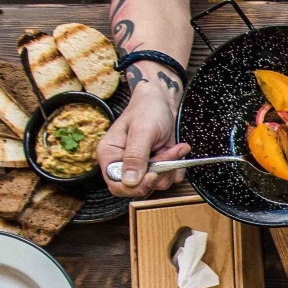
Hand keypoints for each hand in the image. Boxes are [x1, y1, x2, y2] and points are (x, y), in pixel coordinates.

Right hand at [97, 83, 188, 197]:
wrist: (163, 101)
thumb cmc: (148, 109)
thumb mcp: (142, 131)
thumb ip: (135, 156)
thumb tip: (129, 182)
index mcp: (109, 155)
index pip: (116, 185)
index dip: (135, 186)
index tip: (152, 174)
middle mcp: (123, 163)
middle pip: (140, 187)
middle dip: (158, 173)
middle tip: (168, 154)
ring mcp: (141, 166)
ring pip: (157, 184)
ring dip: (170, 168)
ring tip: (174, 147)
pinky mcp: (157, 165)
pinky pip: (169, 178)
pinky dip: (177, 166)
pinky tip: (177, 149)